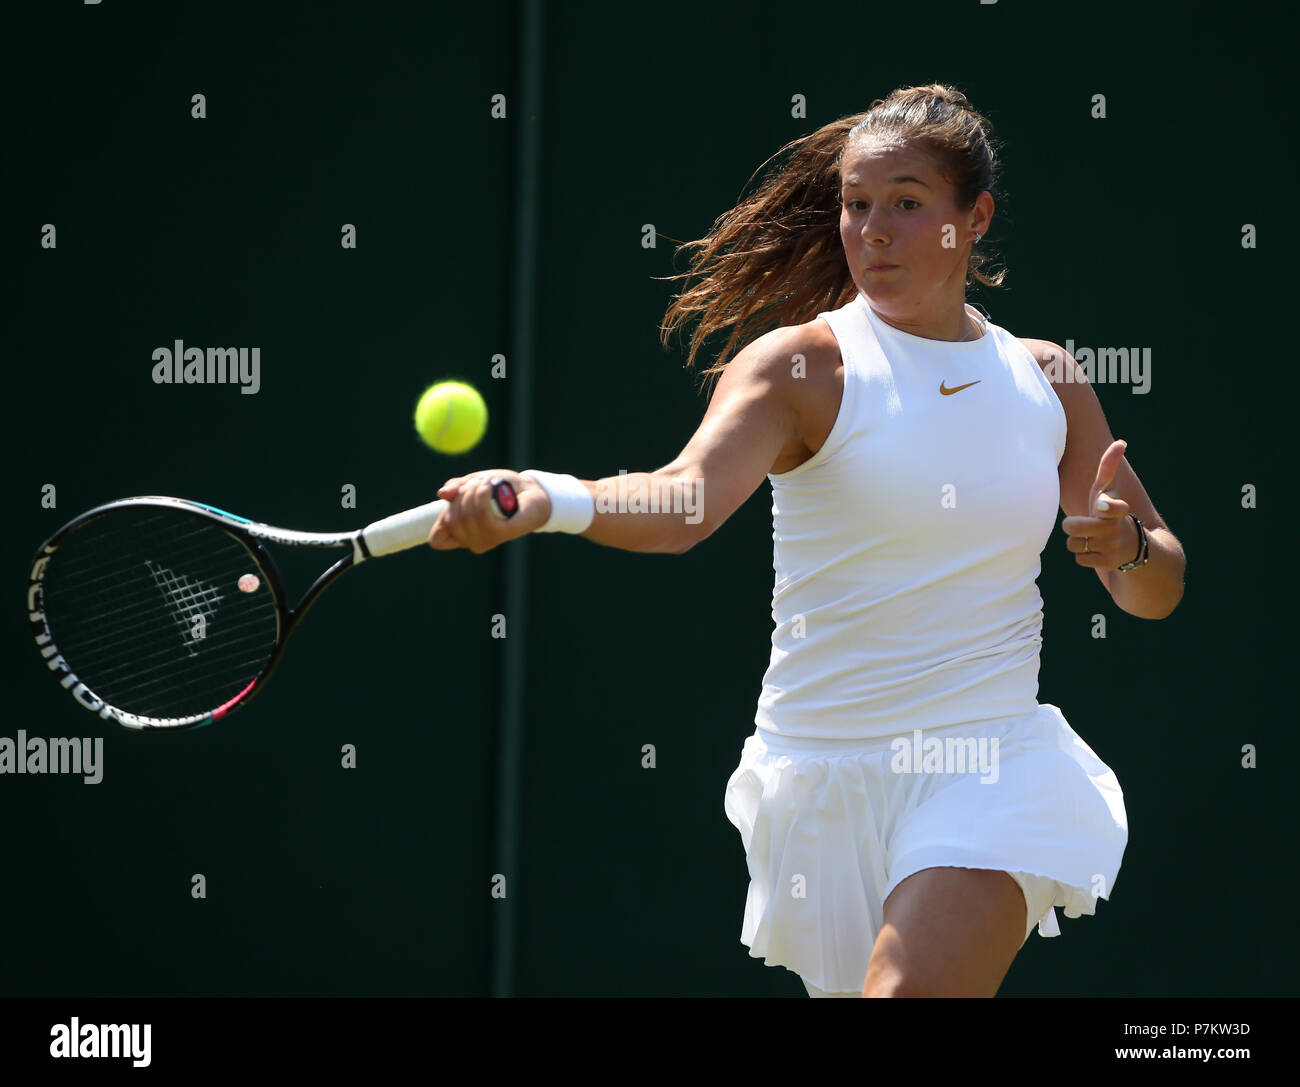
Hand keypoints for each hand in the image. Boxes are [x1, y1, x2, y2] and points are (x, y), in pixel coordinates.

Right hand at [428, 470, 552, 552]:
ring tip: (485, 483)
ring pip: (465, 516)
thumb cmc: (500, 489)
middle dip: (459, 495)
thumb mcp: (472, 484)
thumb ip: (456, 488)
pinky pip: (481, 516)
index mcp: (462, 534)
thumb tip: (442, 494)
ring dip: (472, 492)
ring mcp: (486, 540)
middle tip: (475, 483)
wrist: (530, 491)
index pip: (437, 541)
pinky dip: (482, 497)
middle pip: (450, 520)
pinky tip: (488, 487)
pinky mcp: (501, 534)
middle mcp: (472, 541)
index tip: (453, 501)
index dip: (440, 520)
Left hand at [1060, 439, 1138, 569]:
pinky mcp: (1109, 563)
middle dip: (1071, 526)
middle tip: (1080, 524)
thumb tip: (1121, 442)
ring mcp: (1113, 547)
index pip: (1112, 507)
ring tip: (1090, 538)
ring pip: (1074, 545)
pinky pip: (1080, 559)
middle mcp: (1117, 528)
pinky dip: (1082, 556)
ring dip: (1077, 542)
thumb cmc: (1109, 512)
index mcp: (1117, 509)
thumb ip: (1108, 468)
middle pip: (1074, 529)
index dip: (1106, 506)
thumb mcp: (1109, 491)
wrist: (1132, 545)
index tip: (1101, 506)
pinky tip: (1094, 551)